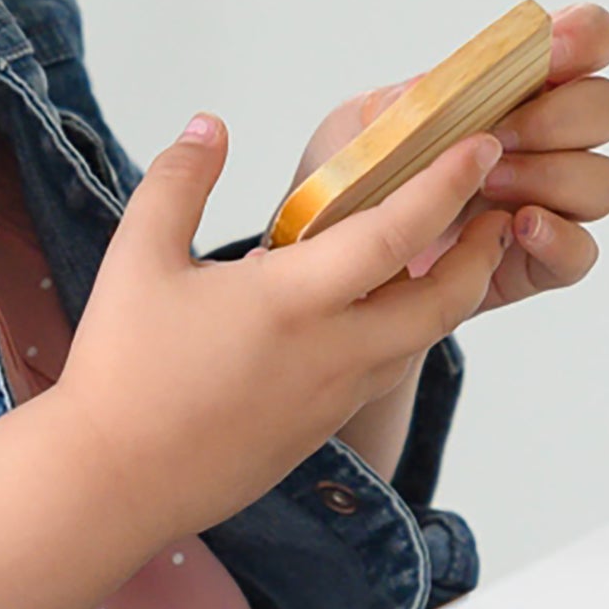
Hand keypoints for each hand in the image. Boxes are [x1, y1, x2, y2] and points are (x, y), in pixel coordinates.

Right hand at [51, 113, 513, 545]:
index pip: (399, 233)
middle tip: (495, 211)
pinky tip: (375, 312)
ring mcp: (331, 399)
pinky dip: (402, 334)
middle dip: (482, 254)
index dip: (447, 184)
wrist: (113, 483)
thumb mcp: (137, 258)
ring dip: (447, 297)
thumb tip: (210, 125)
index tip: (479, 145)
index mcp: (296, 301)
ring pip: (418, 343)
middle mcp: (333, 352)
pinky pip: (380, 373)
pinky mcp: (317, 431)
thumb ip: (179, 181)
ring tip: (449, 256)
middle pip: (444, 301)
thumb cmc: (122, 370)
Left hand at [293, 2, 608, 319]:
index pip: (588, 40)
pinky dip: (556, 238)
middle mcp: (548, 138)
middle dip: (557, 118)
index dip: (585, 37)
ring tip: (486, 187)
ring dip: (549, 177)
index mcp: (516, 86)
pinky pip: (582, 251)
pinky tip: (514, 229)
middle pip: (608, 107)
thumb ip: (402, 104)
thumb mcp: (355, 131)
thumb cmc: (354, 183)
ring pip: (603, 180)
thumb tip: (442, 88)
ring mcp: (551, 200)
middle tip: (496, 136)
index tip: (549, 51)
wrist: (338, 265)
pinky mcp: (542, 259)